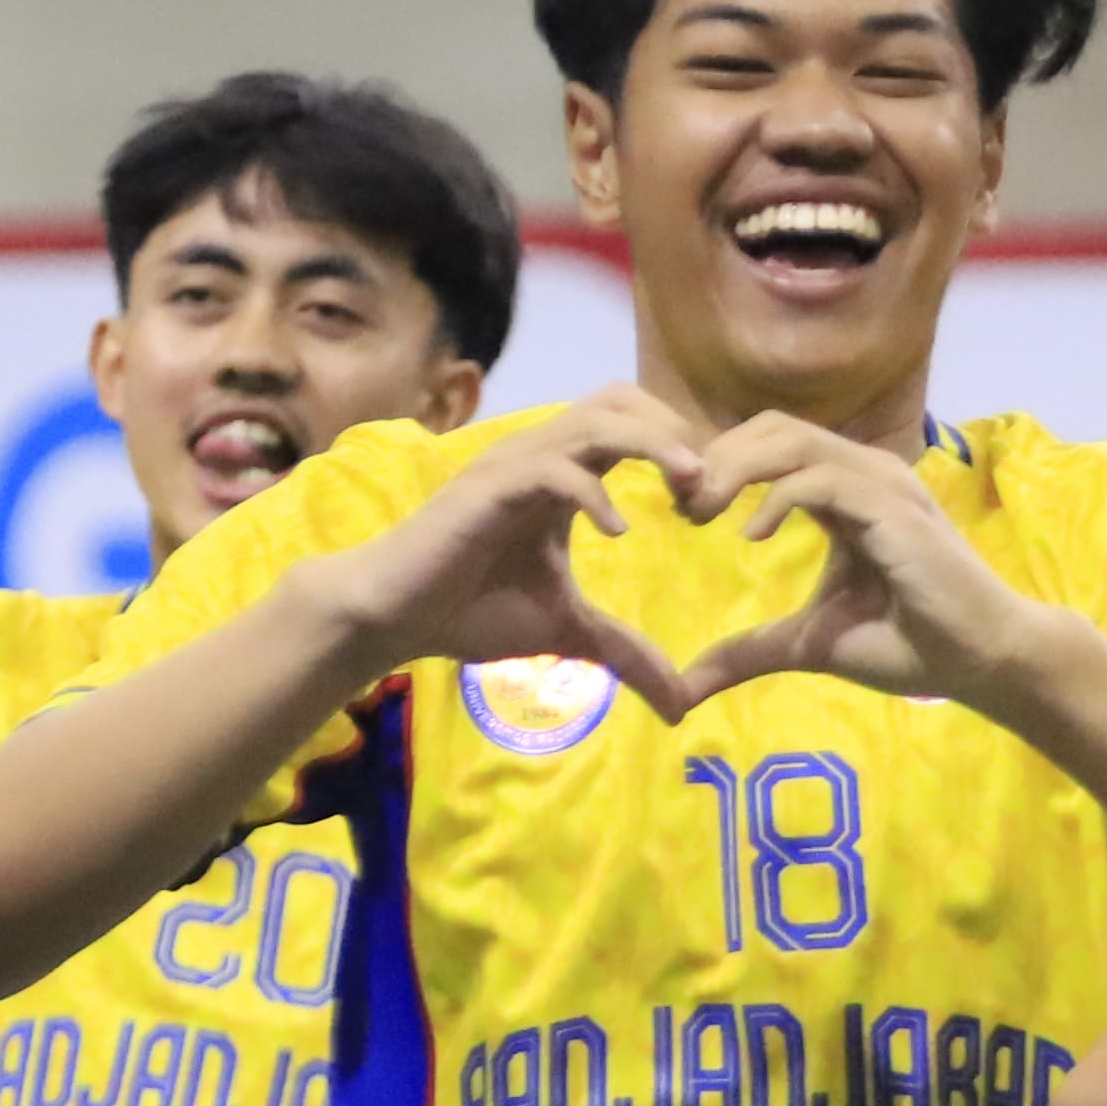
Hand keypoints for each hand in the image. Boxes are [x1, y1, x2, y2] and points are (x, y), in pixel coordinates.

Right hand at [296, 388, 706, 710]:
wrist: (393, 616)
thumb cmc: (469, 612)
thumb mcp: (566, 633)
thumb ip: (626, 655)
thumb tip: (680, 706)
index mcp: (564, 474)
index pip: (632, 424)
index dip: (681, 448)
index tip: (713, 499)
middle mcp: (542, 454)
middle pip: (621, 399)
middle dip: (674, 428)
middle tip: (708, 481)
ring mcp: (513, 465)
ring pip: (594, 419)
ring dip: (650, 444)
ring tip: (687, 486)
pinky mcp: (488, 487)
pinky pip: (552, 468)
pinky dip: (592, 492)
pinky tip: (617, 533)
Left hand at [656, 416, 1052, 710]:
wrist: (983, 660)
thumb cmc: (912, 645)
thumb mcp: (811, 645)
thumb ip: (750, 652)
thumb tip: (687, 687)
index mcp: (846, 492)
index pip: (771, 445)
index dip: (719, 466)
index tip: (681, 509)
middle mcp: (865, 475)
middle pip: (772, 428)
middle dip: (716, 458)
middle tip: (680, 506)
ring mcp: (882, 485)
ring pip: (792, 440)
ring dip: (735, 469)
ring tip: (700, 511)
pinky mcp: (895, 509)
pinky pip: (822, 480)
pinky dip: (777, 499)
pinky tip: (751, 537)